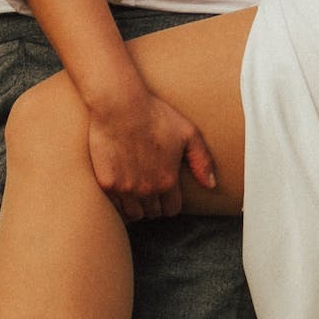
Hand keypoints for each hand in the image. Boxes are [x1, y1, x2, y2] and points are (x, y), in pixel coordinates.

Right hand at [85, 88, 217, 220]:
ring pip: (133, 213)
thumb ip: (202, 161)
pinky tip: (118, 186)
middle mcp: (148, 189)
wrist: (119, 104)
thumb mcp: (188, 133)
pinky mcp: (107, 183)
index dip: (169, 202)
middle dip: (153, 203)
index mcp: (168, 180)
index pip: (172, 209)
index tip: (164, 193)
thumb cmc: (154, 114)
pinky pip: (114, 204)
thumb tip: (211, 185)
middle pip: (153, 213)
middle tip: (148, 188)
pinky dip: (117, 199)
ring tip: (133, 191)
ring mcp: (125, 188)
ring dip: (135, 205)